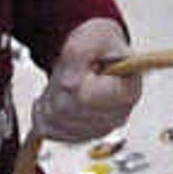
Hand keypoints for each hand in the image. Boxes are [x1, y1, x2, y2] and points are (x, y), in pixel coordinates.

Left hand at [35, 21, 138, 142]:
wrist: (97, 53)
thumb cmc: (100, 44)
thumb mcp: (91, 36)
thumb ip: (79, 54)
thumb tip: (69, 83)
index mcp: (128, 91)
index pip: (86, 97)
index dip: (74, 82)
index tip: (78, 68)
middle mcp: (117, 116)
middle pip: (67, 110)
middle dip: (58, 87)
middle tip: (67, 70)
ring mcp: (99, 129)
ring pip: (55, 121)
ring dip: (49, 98)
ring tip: (63, 81)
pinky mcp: (81, 136)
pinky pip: (49, 129)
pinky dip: (45, 112)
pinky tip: (57, 96)